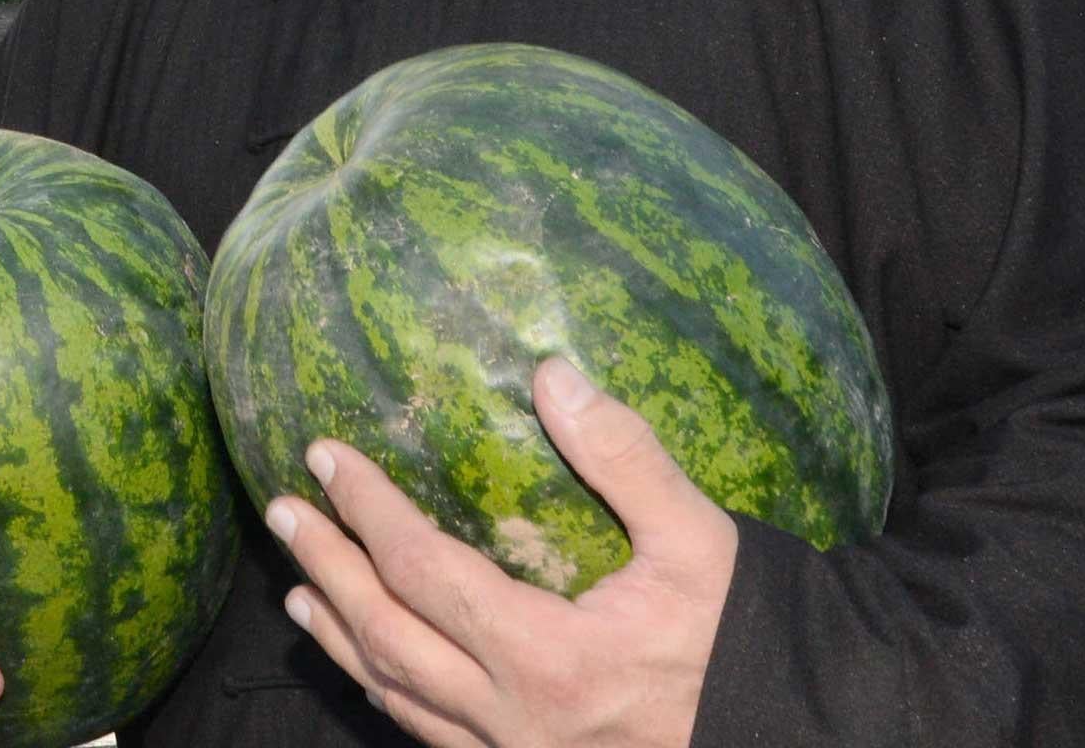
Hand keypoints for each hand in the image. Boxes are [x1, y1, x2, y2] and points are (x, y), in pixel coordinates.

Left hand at [264, 357, 736, 747]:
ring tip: (299, 595)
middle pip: (388, 639)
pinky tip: (373, 671)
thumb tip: (553, 374)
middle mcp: (517, 721)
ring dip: (343, 640)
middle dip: (328, 570)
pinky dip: (389, 696)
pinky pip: (435, 739)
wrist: (801, 733)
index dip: (368, 511)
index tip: (326, 457)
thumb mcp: (700, 538)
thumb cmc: (748, 635)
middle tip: (284, 513)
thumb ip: (624, 456)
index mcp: (550, 658)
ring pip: (400, 701)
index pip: (425, 571)